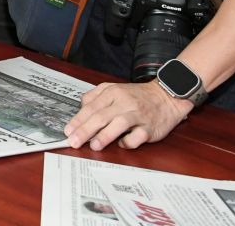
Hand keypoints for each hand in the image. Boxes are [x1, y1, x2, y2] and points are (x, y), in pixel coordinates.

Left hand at [64, 80, 192, 149]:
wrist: (167, 96)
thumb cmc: (137, 96)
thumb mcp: (114, 88)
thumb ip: (95, 96)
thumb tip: (81, 107)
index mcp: (113, 92)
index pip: (91, 107)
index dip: (78, 120)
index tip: (68, 131)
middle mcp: (124, 102)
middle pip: (100, 116)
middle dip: (84, 130)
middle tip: (73, 141)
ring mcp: (137, 115)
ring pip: (118, 125)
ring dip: (104, 136)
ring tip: (93, 145)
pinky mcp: (149, 128)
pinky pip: (136, 137)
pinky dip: (127, 142)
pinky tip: (121, 144)